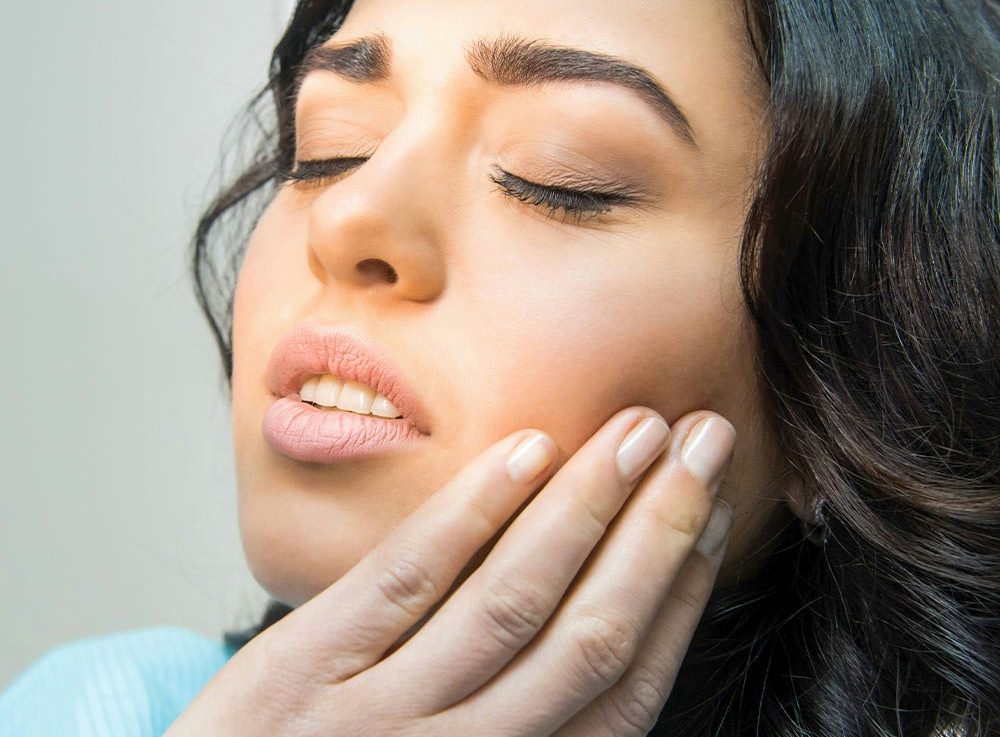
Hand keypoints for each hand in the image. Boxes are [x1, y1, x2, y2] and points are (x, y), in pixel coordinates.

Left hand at [166, 407, 734, 735]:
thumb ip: (517, 716)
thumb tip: (606, 605)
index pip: (625, 689)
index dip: (679, 593)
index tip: (709, 509)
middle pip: (585, 636)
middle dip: (657, 529)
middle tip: (703, 439)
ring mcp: (374, 721)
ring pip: (508, 602)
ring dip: (585, 505)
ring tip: (637, 429)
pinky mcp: (301, 672)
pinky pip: (404, 582)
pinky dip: (474, 513)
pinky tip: (526, 450)